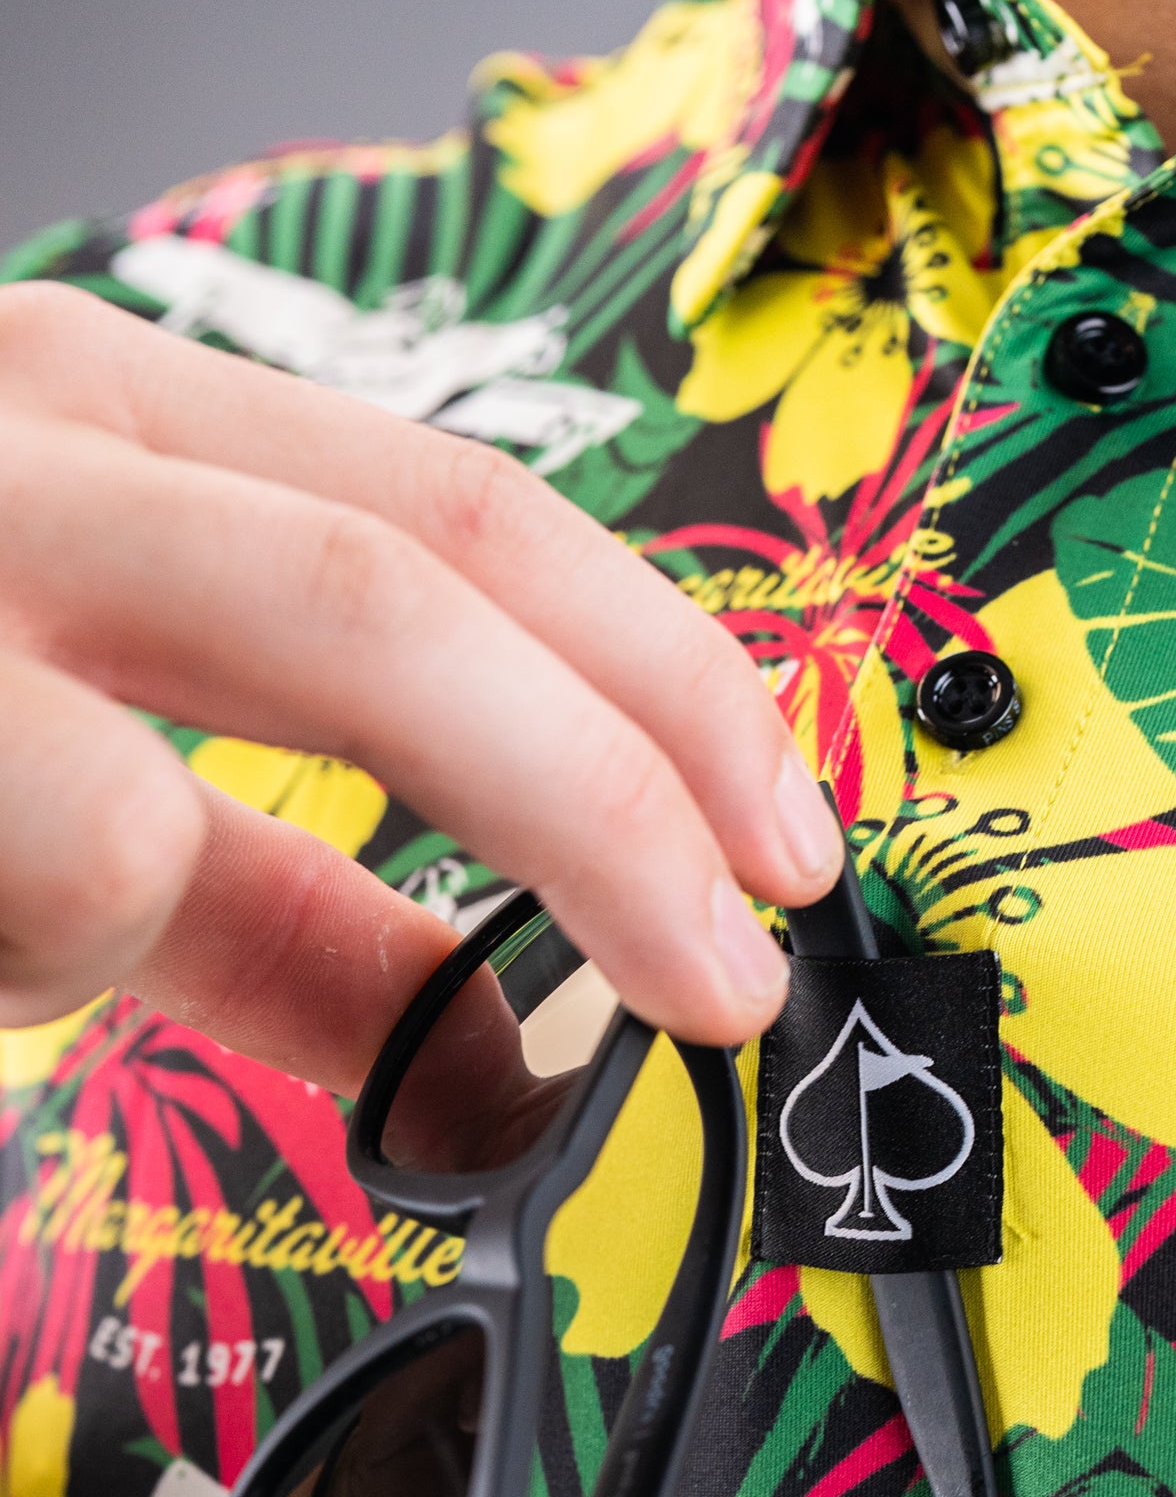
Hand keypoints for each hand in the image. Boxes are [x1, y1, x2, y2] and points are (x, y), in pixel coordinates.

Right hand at [0, 282, 840, 1086]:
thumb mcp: (62, 774)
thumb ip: (268, 897)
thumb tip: (491, 1065)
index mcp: (111, 431)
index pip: (464, 507)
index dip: (666, 677)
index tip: (782, 843)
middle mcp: (51, 435)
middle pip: (446, 559)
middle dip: (641, 775)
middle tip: (736, 961)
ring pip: (344, 634)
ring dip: (485, 840)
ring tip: (440, 1043)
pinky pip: (95, 847)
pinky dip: (66, 947)